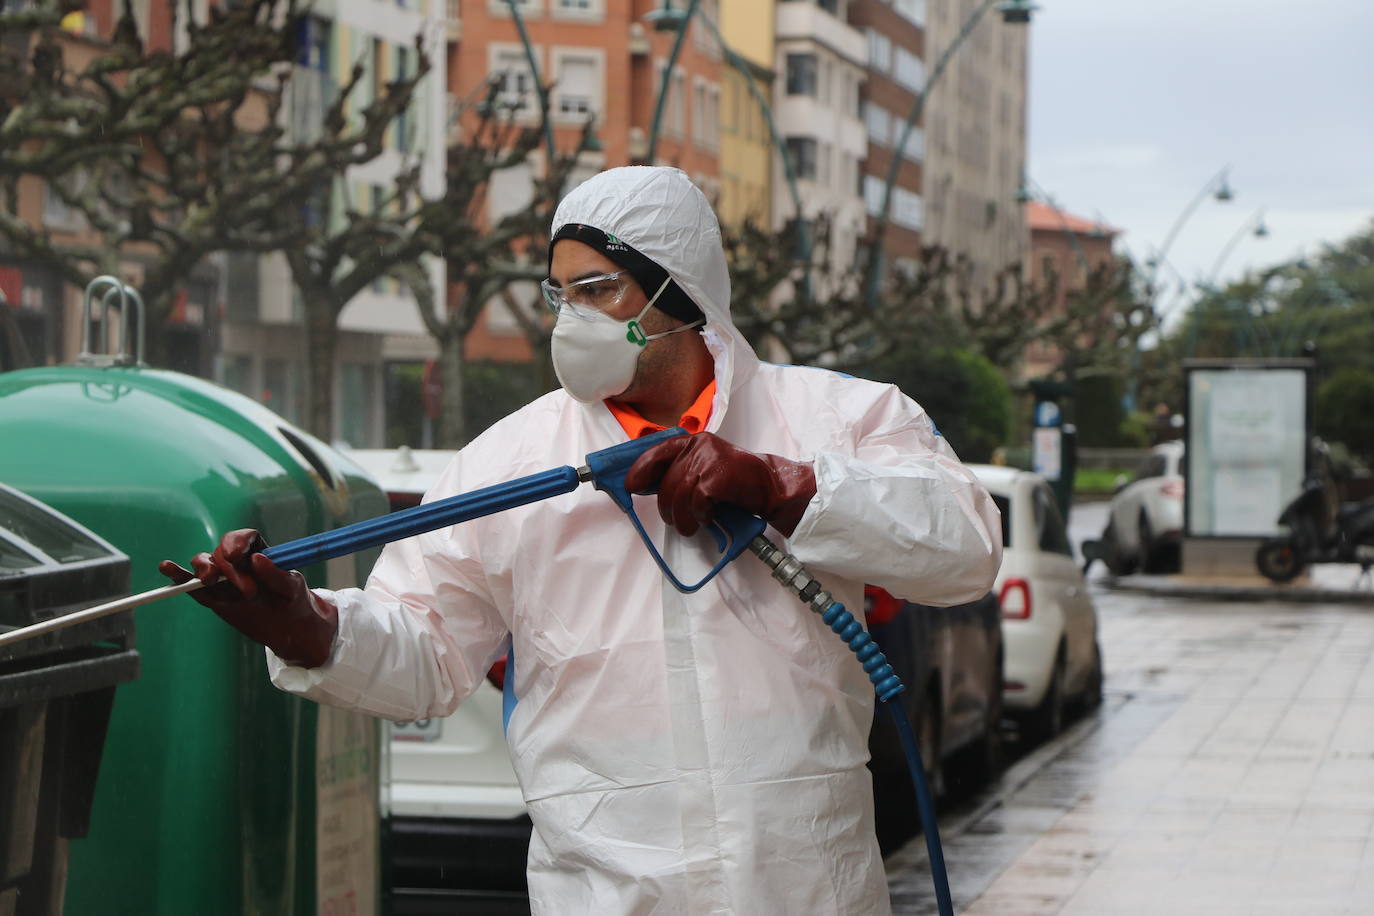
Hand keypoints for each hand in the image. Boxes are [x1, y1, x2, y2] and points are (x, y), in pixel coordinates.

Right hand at [159, 528, 337, 667]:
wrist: (290, 629)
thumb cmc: (295, 602)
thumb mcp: (293, 587)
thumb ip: (275, 575)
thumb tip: (256, 559)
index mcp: (260, 552)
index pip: (243, 538)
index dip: (237, 542)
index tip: (238, 555)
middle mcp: (239, 563)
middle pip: (222, 552)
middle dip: (228, 568)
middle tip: (248, 591)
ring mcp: (225, 580)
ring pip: (205, 565)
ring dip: (204, 569)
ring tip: (211, 580)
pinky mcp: (215, 598)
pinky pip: (194, 587)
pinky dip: (179, 578)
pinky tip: (166, 567)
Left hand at [625, 432, 816, 537]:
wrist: (772, 485)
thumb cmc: (737, 481)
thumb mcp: (707, 466)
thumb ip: (682, 469)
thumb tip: (649, 485)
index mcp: (693, 441)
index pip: (656, 451)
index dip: (639, 470)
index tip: (630, 487)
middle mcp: (698, 446)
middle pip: (666, 482)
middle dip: (667, 508)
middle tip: (676, 522)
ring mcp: (707, 460)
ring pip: (678, 496)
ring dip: (682, 519)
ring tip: (691, 527)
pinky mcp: (716, 477)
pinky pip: (696, 503)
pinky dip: (701, 515)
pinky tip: (710, 517)